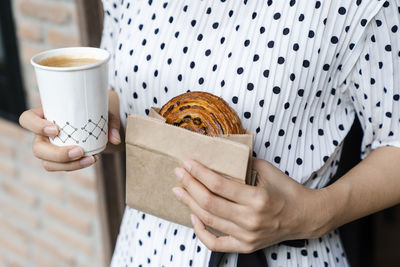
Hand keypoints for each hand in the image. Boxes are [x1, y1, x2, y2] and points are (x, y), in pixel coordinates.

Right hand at [19, 107, 120, 170]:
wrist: (97, 123)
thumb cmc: (94, 112)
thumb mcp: (103, 111)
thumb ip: (111, 123)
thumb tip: (115, 140)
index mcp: (44, 115)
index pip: (27, 119)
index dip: (36, 126)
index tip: (56, 129)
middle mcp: (42, 134)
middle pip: (38, 149)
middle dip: (57, 154)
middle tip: (79, 150)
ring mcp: (49, 149)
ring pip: (48, 163)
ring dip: (68, 165)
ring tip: (90, 159)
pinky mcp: (60, 160)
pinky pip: (62, 168)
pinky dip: (76, 166)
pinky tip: (91, 160)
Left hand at [172, 159, 328, 252]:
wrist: (305, 217)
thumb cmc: (287, 191)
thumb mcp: (268, 170)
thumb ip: (243, 163)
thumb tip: (219, 155)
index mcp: (258, 198)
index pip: (219, 184)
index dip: (199, 173)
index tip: (188, 163)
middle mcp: (251, 219)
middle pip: (209, 202)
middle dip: (189, 185)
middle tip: (179, 173)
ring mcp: (247, 236)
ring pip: (209, 220)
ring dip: (190, 203)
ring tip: (178, 190)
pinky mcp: (245, 246)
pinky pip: (216, 244)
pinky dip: (201, 232)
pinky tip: (193, 216)